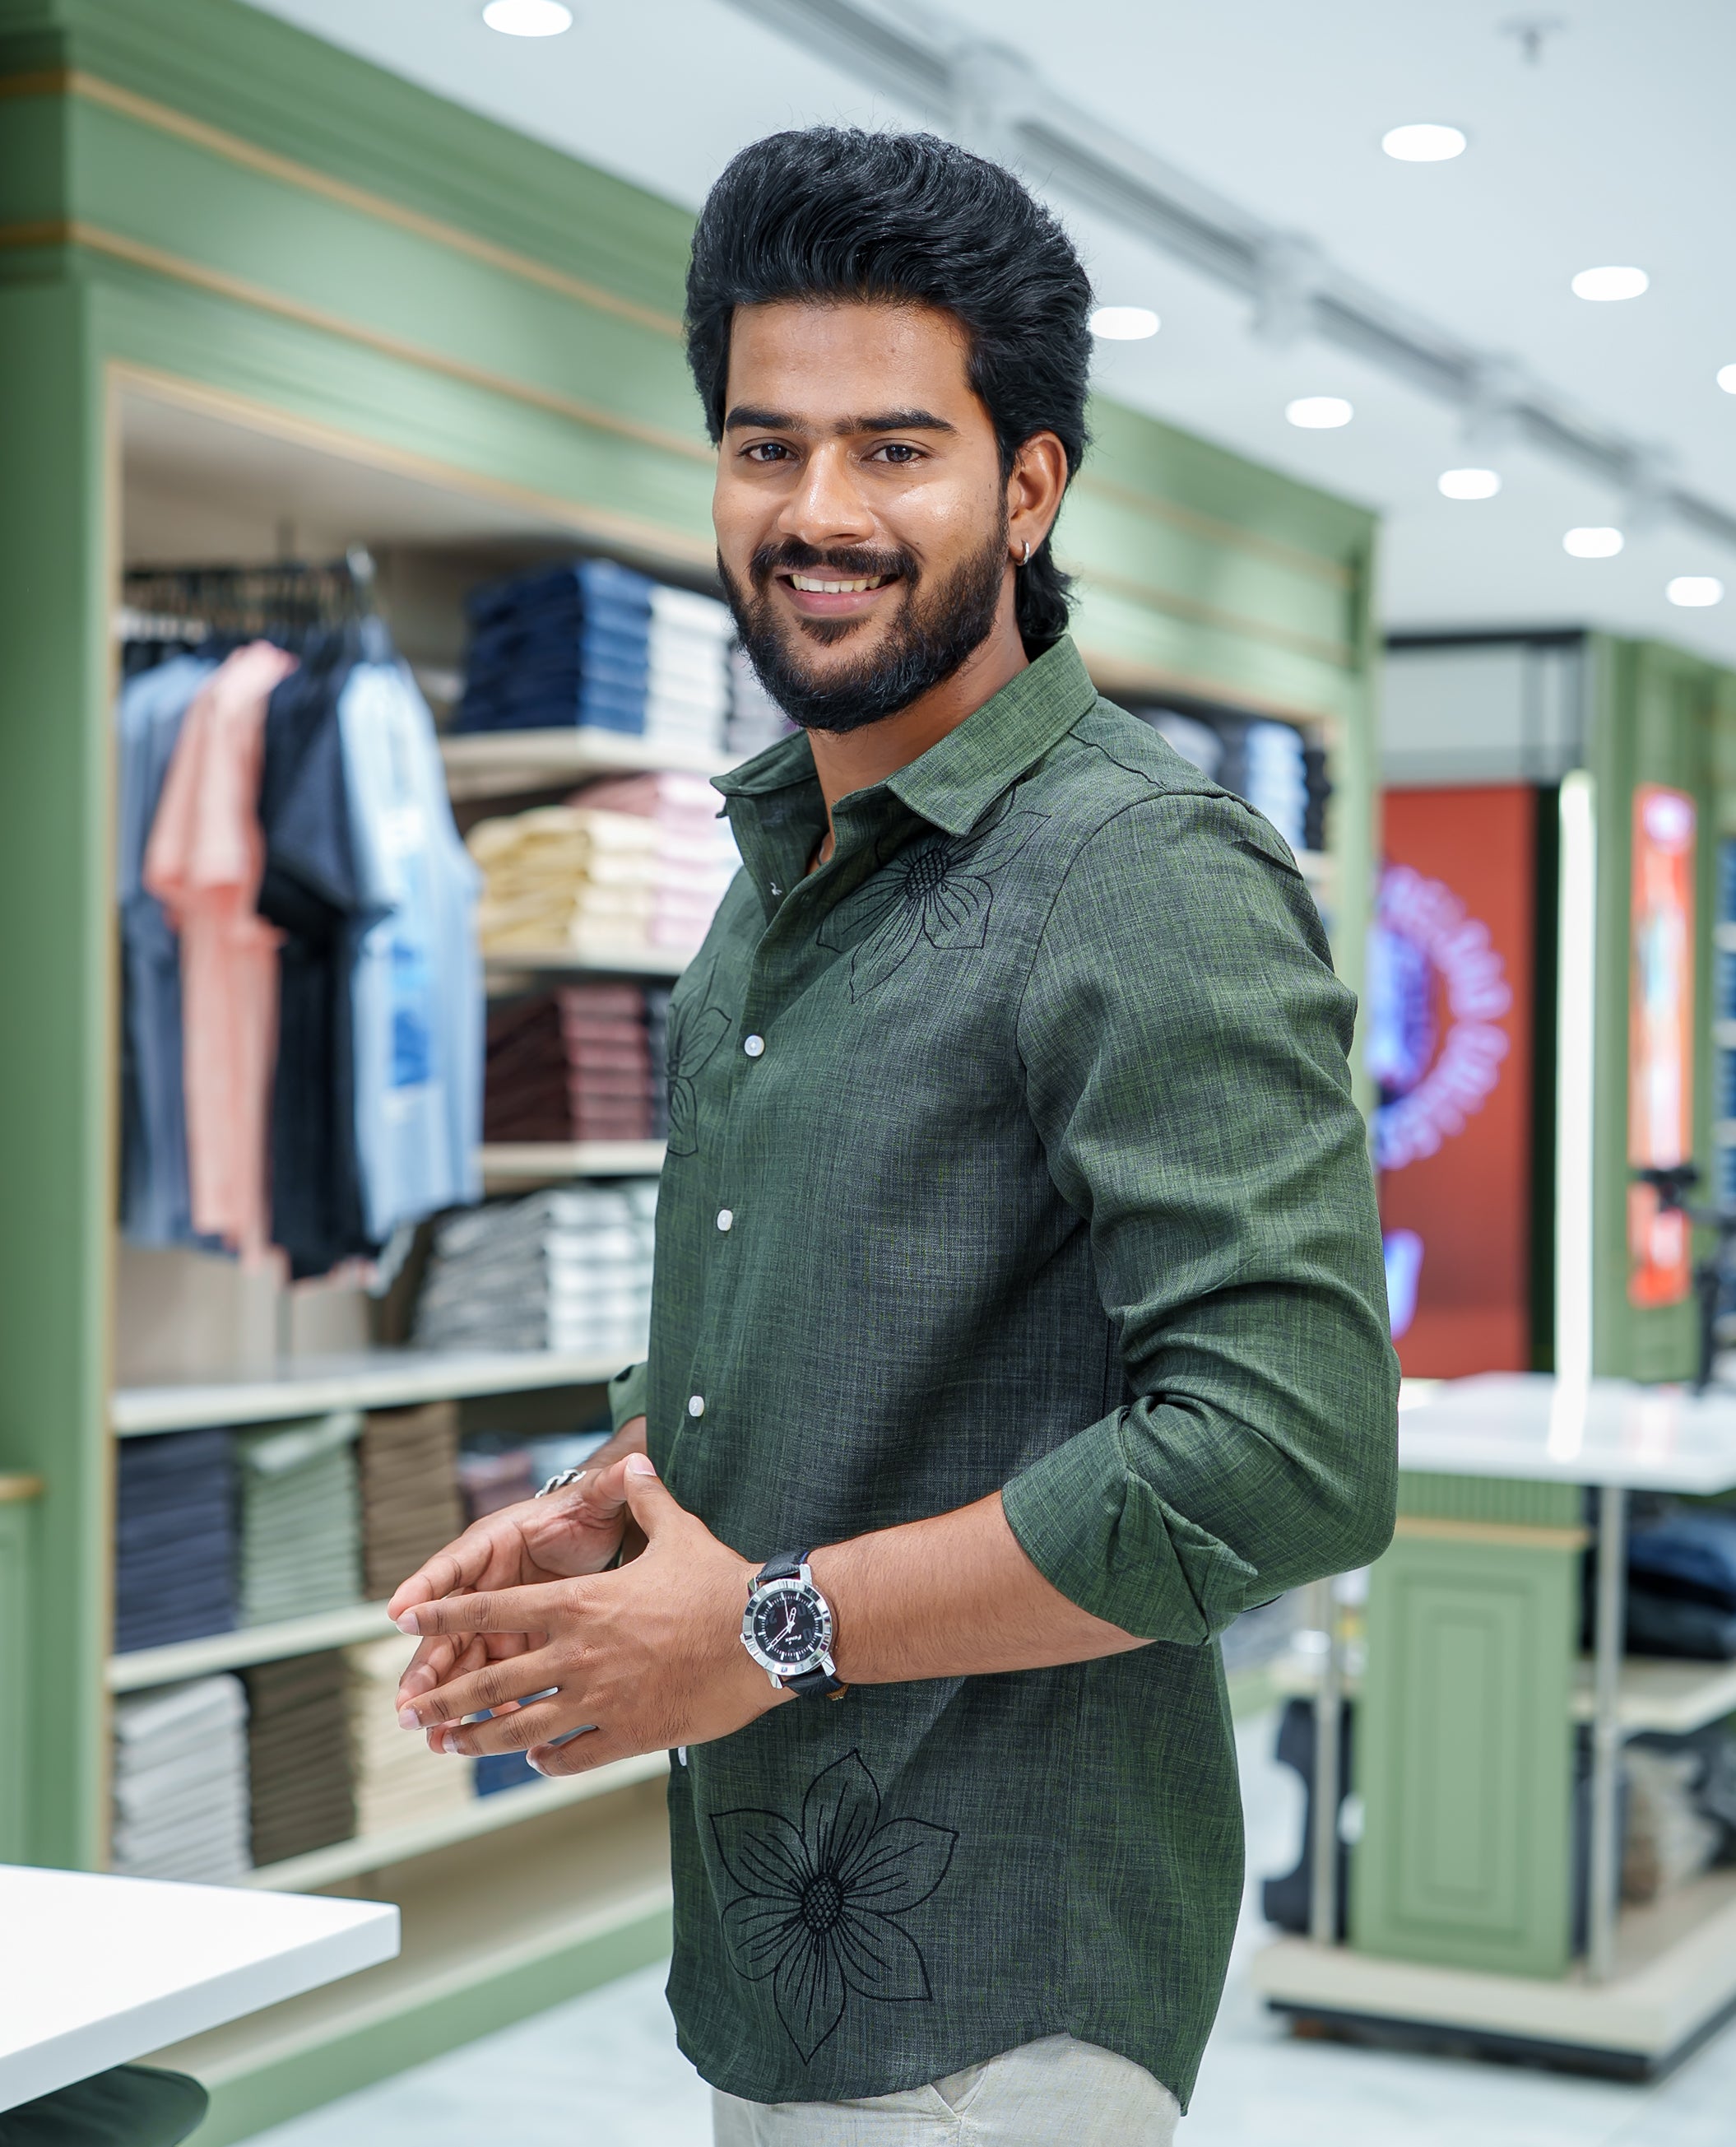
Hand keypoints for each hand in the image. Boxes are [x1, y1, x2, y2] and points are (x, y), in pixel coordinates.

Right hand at [391, 1417, 646, 1710]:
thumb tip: (633, 1462)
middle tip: (408, 1701)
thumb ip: (609, 1486)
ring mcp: (495, 1617)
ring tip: (430, 1734)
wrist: (602, 1537)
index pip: (455, 1563)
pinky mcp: (511, 1644)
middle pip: (447, 1624)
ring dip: (443, 1696)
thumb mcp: (598, 1500)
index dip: (427, 1587)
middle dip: (426, 1664)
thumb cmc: (589, 1515)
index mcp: (496, 1541)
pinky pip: (488, 1678)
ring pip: (460, 1660)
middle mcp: (485, 1581)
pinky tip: (473, 1736)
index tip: (399, 1612)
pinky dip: (479, 1707)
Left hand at [393, 1452, 787, 1773]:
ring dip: (481, 1739)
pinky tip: (534, 1763)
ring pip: (521, 1728)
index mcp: (579, 1604)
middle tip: (411, 1712)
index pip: (493, 1607)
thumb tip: (636, 1462)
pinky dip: (545, 1762)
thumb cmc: (720, 1583)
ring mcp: (598, 1700)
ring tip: (455, 1747)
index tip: (405, 1625)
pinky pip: (571, 1757)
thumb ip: (645, 1499)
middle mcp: (577, 1654)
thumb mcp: (676, 1530)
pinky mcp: (627, 1735)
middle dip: (444, 1698)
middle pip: (492, 1680)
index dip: (444, 1616)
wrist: (763, 1635)